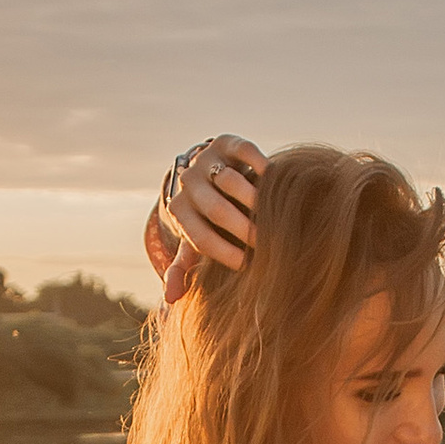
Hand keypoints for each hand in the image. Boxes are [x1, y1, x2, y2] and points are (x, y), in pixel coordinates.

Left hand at [144, 133, 266, 304]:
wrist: (207, 171)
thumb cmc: (206, 218)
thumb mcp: (194, 241)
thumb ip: (183, 268)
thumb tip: (171, 301)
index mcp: (179, 210)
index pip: (200, 236)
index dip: (224, 253)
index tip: (247, 265)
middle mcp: (188, 183)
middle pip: (215, 209)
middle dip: (242, 230)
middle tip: (266, 244)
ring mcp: (207, 161)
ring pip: (229, 180)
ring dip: (253, 200)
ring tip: (273, 218)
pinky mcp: (226, 142)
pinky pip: (244, 151)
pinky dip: (260, 166)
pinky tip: (274, 183)